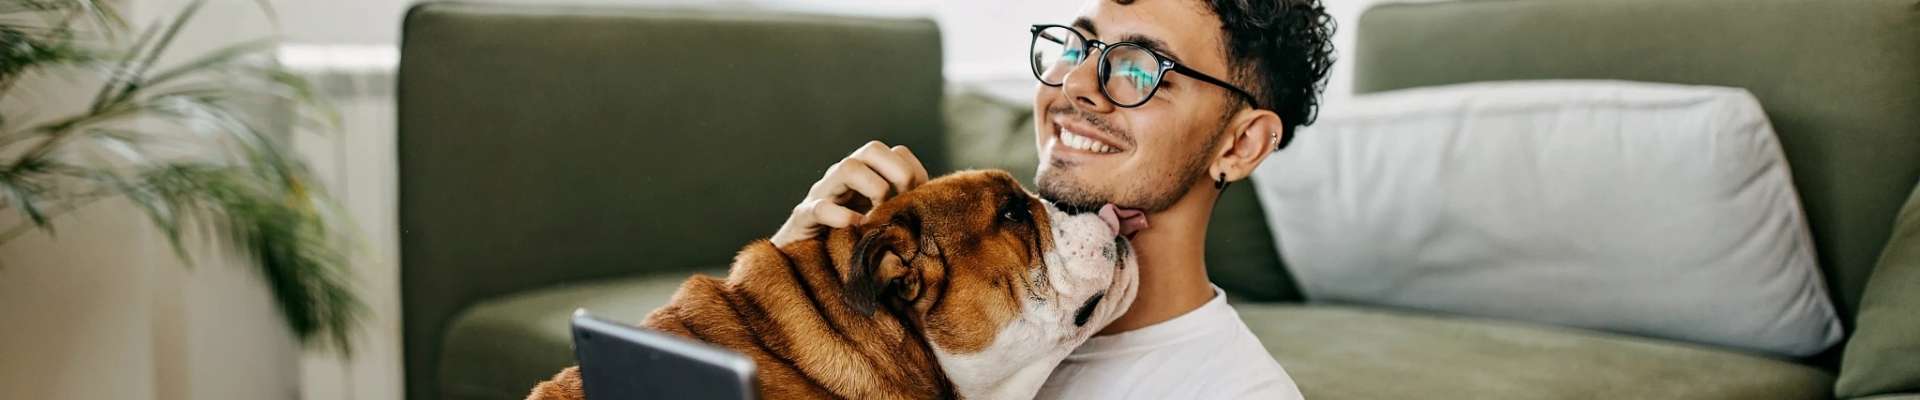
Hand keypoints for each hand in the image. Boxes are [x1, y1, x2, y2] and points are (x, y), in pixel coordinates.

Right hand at [771, 141, 929, 246]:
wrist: (805, 268)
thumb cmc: (852, 246)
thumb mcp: (883, 226)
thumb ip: (903, 215)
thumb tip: (936, 215)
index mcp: (865, 176)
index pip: (896, 153)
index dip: (913, 173)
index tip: (917, 202)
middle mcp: (843, 177)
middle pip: (872, 149)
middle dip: (896, 174)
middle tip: (899, 205)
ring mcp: (822, 194)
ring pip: (846, 167)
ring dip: (872, 189)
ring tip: (877, 218)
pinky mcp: (803, 218)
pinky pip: (820, 207)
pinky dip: (841, 217)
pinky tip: (856, 230)